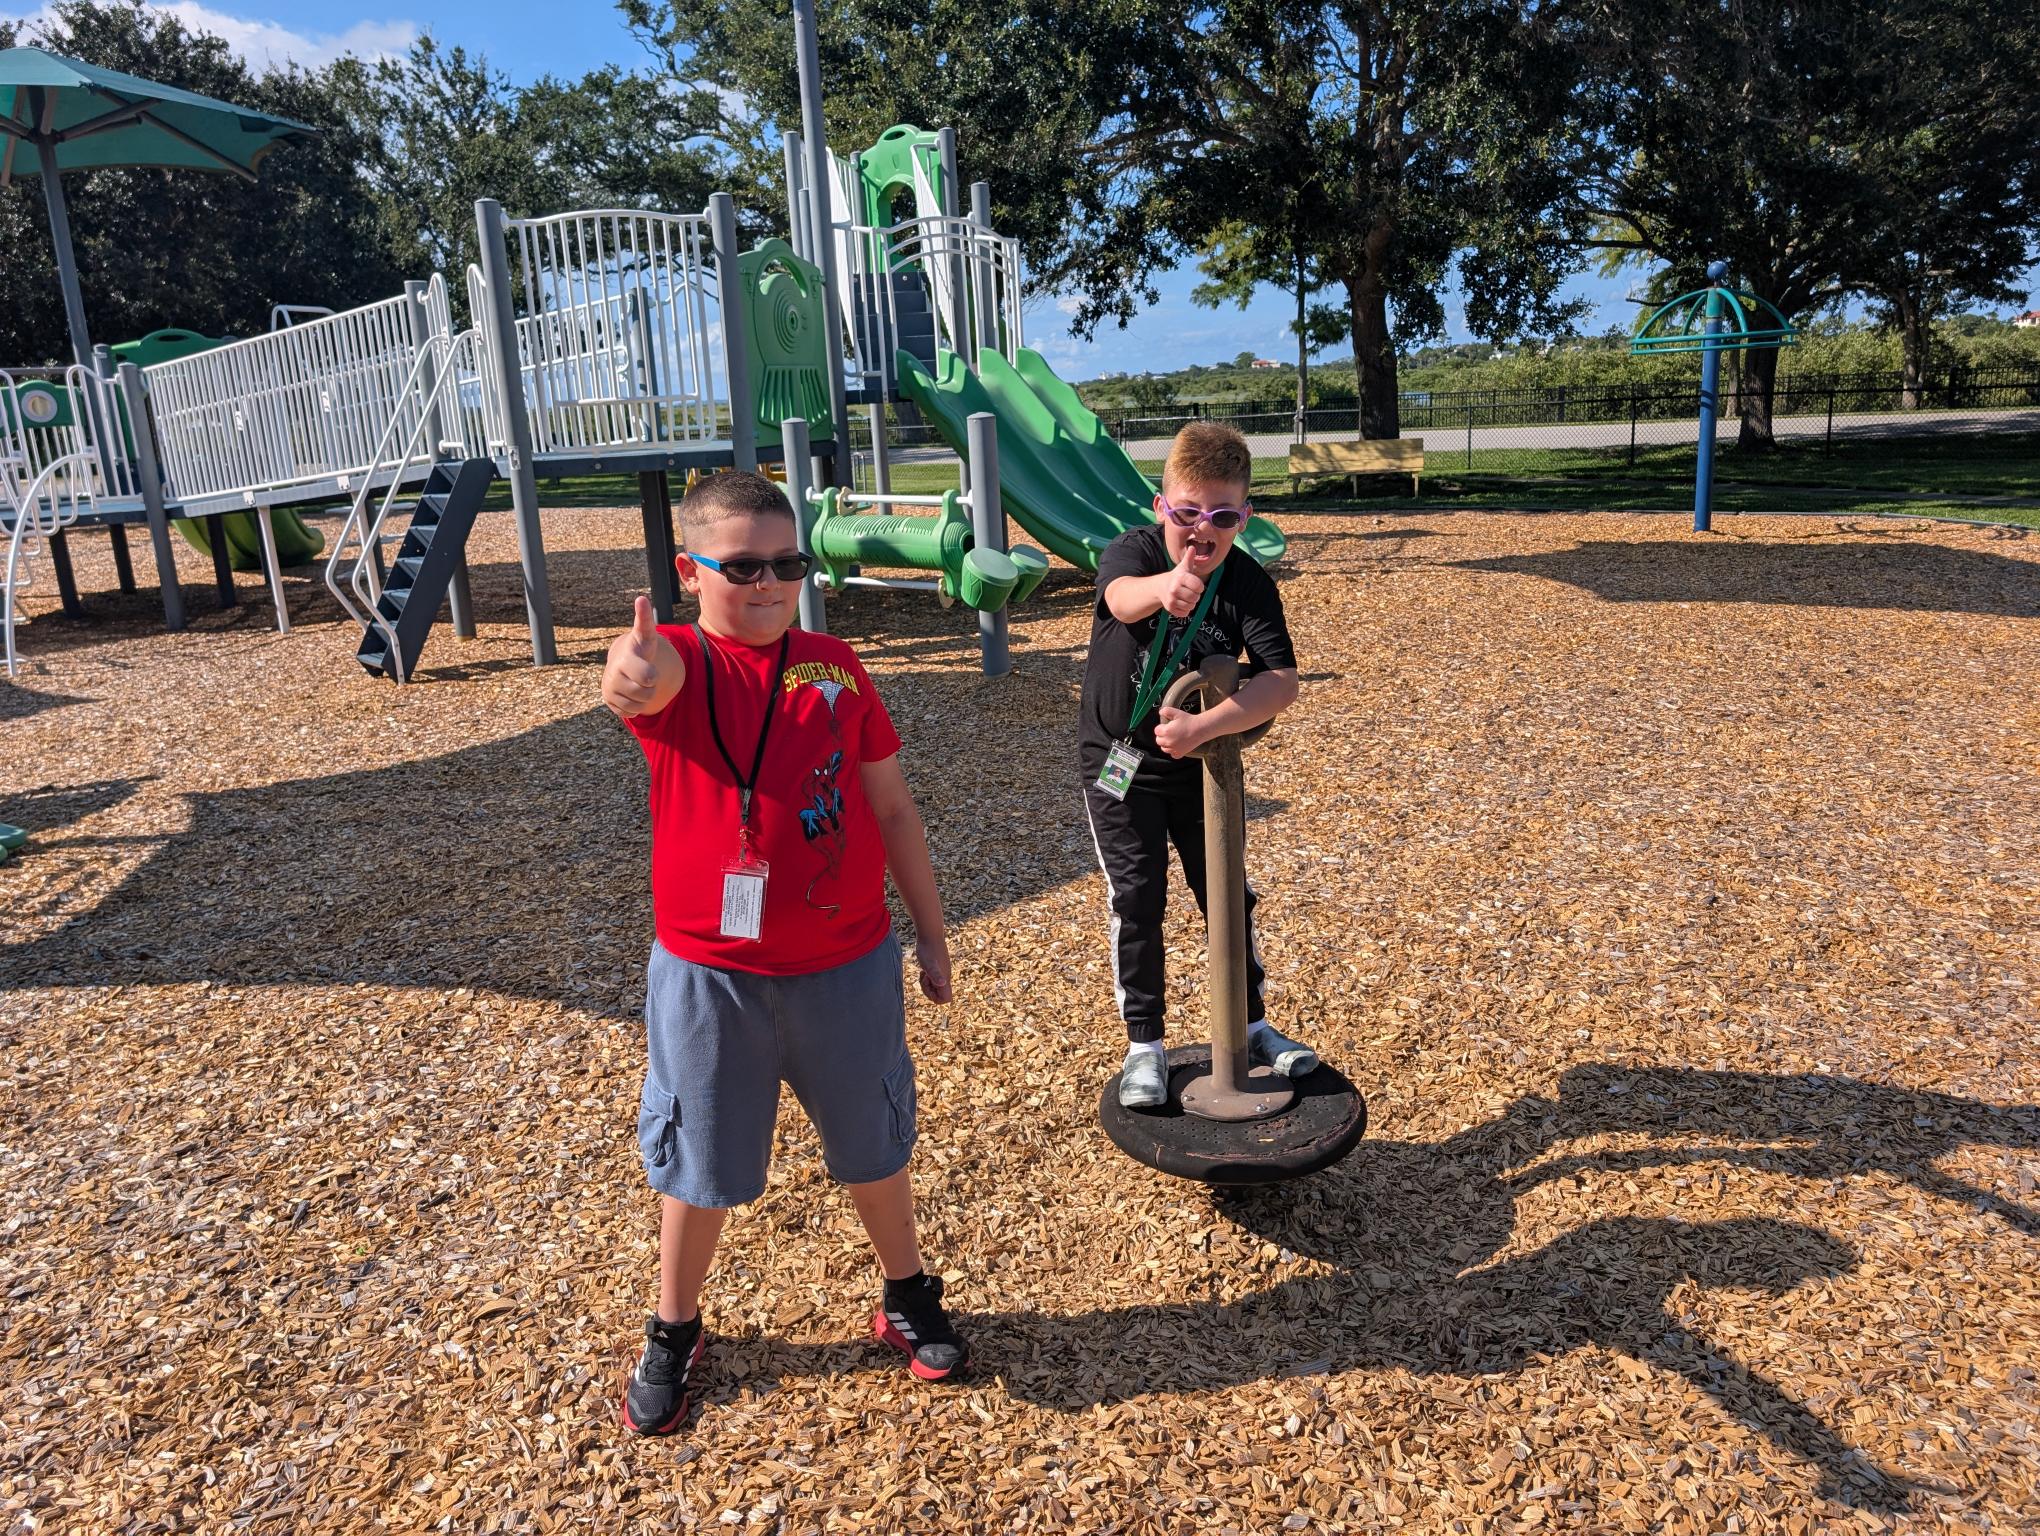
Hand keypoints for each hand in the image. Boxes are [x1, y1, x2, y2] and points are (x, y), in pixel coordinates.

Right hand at [602, 595, 668, 717]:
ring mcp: (610, 690)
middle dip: (650, 687)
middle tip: (647, 676)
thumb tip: (641, 599)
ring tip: (638, 682)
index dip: (650, 676)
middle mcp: (614, 675)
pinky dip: (634, 707)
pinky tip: (631, 693)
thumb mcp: (645, 635)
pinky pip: (630, 713)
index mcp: (625, 660)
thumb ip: (644, 620)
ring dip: (643, 697)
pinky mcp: (609, 703)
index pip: (646, 675)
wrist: (622, 664)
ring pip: (639, 705)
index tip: (650, 674)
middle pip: (645, 693)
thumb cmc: (640, 649)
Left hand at [915, 934, 952, 1003]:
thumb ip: (935, 974)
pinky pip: (934, 979)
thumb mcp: (928, 963)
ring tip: (922, 973)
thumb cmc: (927, 949)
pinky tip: (923, 970)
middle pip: (940, 994)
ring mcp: (942, 971)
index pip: (946, 999)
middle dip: (928, 991)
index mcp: (944, 979)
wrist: (930, 933)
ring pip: (936, 986)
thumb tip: (943, 983)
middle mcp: (945, 976)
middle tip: (923, 978)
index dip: (936, 999)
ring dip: (927, 984)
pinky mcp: (938, 966)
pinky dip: (927, 978)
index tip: (928, 986)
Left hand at [1153, 704, 1208, 758]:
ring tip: (1173, 738)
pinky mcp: (1179, 753)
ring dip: (1166, 744)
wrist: (1200, 729)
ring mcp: (1173, 749)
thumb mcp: (1176, 712)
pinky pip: (1172, 754)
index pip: (1156, 731)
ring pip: (1164, 748)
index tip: (1167, 725)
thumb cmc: (1189, 721)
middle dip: (1162, 736)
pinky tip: (1177, 745)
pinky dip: (1173, 751)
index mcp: (1166, 731)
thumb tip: (1160, 712)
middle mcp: (1168, 742)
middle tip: (1170, 731)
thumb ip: (1166, 711)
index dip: (1161, 727)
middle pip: (1158, 740)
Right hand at [1158, 546, 1205, 617]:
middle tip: (1190, 591)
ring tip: (1185, 597)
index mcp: (1180, 577)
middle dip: (1196, 595)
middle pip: (1195, 597)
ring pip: (1191, 606)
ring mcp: (1171, 599)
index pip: (1198, 586)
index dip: (1200, 586)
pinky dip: (1185, 609)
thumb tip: (1192, 547)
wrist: (1160, 587)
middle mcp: (1174, 588)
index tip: (1196, 585)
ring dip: (1191, 603)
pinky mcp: (1169, 608)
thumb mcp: (1183, 567)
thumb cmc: (1176, 577)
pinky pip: (1185, 613)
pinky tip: (1181, 603)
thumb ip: (1189, 558)